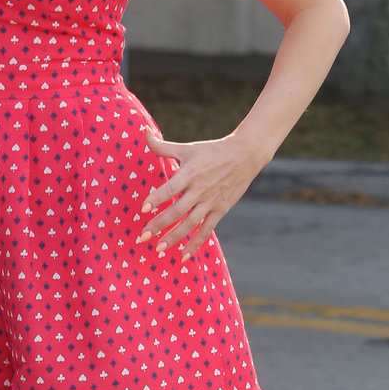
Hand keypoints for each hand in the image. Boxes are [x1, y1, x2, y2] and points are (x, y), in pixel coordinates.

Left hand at [137, 127, 263, 258]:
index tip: (143, 209)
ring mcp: (211, 201)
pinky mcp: (220, 210)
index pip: (171, 188)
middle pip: (177, 210)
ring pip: (190, 223)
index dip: (157, 198)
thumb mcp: (188, 148)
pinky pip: (206, 230)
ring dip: (174, 237)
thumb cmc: (212, 151)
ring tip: (159, 248)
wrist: (245, 155)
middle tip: (143, 236)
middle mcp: (199, 189)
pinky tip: (184, 256)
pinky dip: (195, 243)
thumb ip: (163, 146)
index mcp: (190, 173)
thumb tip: (144, 133)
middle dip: (159, 224)